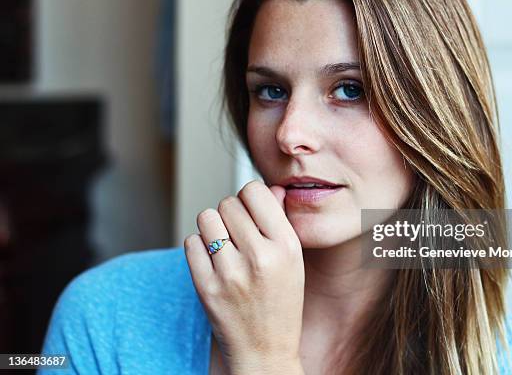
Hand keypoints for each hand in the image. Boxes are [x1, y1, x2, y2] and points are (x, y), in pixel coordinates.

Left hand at [184, 181, 304, 374]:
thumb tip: (268, 188)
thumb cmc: (281, 303)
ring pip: (207, 218)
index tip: (250, 211)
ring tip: (225, 246)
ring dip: (213, 227)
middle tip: (238, 234)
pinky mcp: (206, 286)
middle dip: (231, 214)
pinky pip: (191, 242)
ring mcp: (231, 272)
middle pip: (228, 203)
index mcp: (287, 246)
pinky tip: (213, 261)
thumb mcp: (293, 260)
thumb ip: (279, 220)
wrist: (265, 350)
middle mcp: (260, 256)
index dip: (250, 198)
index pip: (255, 191)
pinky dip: (199, 247)